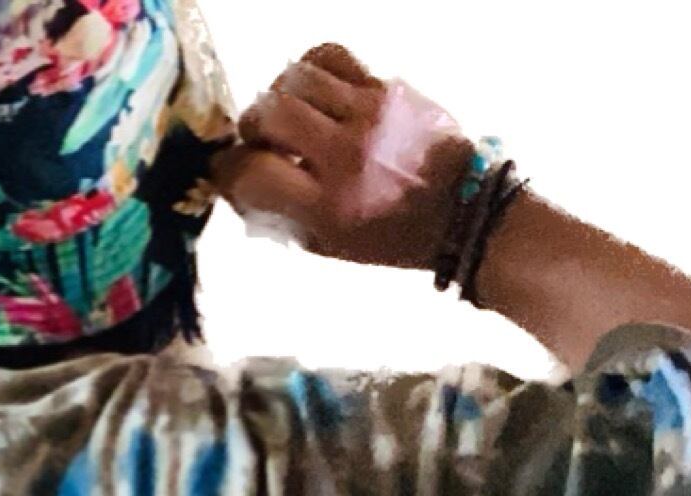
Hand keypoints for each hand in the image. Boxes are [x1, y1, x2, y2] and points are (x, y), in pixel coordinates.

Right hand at [213, 43, 474, 270]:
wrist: (461, 209)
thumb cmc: (389, 235)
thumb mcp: (329, 246)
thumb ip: (281, 216)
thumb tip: (237, 184)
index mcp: (328, 207)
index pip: (254, 174)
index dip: (229, 171)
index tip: (230, 171)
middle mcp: (345, 155)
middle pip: (269, 113)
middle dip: (251, 126)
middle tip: (260, 139)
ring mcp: (368, 113)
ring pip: (295, 77)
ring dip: (278, 94)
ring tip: (287, 112)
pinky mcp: (385, 86)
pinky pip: (331, 56)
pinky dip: (310, 68)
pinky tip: (312, 88)